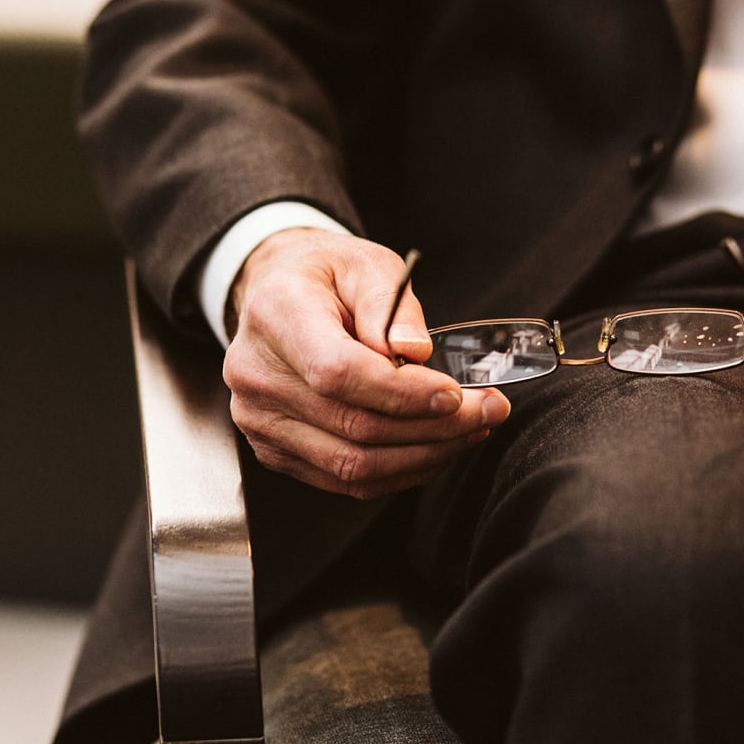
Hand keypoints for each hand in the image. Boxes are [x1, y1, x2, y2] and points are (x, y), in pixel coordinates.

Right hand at [223, 228, 509, 498]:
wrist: (277, 297)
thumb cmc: (326, 279)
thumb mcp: (365, 264)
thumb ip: (391, 305)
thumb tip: (417, 353)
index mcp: (275, 315)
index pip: (338, 372)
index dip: (403, 394)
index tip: (456, 395)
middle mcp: (256, 373)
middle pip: (352, 426)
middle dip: (434, 428)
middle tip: (488, 412)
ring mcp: (259, 420)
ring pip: (352, 465)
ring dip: (424, 456)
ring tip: (469, 430)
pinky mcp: (274, 451)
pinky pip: (343, 480)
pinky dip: (399, 471)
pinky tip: (433, 447)